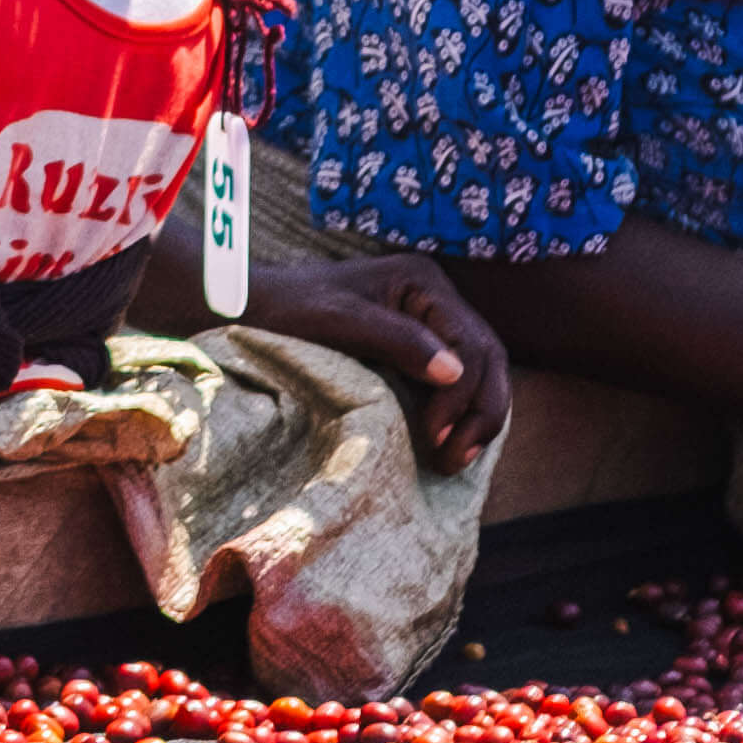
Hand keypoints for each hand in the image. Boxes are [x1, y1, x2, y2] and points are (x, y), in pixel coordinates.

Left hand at [237, 250, 512, 469]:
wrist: (254, 307)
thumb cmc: (289, 310)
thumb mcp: (339, 323)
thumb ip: (398, 341)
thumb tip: (454, 372)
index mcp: (423, 282)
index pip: (472, 343)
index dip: (463, 395)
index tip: (436, 437)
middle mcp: (435, 298)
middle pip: (488, 358)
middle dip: (481, 411)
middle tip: (455, 460)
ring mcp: (430, 322)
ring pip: (482, 372)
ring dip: (477, 417)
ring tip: (454, 461)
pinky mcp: (419, 347)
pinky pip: (459, 382)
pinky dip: (462, 413)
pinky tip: (450, 444)